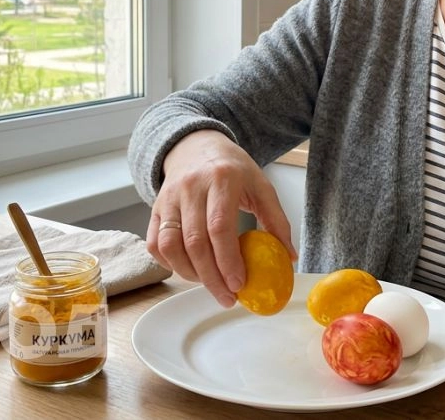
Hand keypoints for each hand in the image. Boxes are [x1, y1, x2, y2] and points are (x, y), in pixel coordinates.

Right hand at [146, 130, 296, 307]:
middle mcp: (190, 188)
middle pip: (194, 241)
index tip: (239, 283)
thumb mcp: (261, 185)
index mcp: (221, 179)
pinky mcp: (154, 208)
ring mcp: (168, 198)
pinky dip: (170, 264)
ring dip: (190, 273)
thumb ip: (276, 219)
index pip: (219, 226)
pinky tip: (190, 271)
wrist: (196, 146)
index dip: (228, 259)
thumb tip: (289, 256)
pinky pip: (155, 243)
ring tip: (211, 285)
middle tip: (228, 297)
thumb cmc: (231, 169)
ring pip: (170, 245)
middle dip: (211, 277)